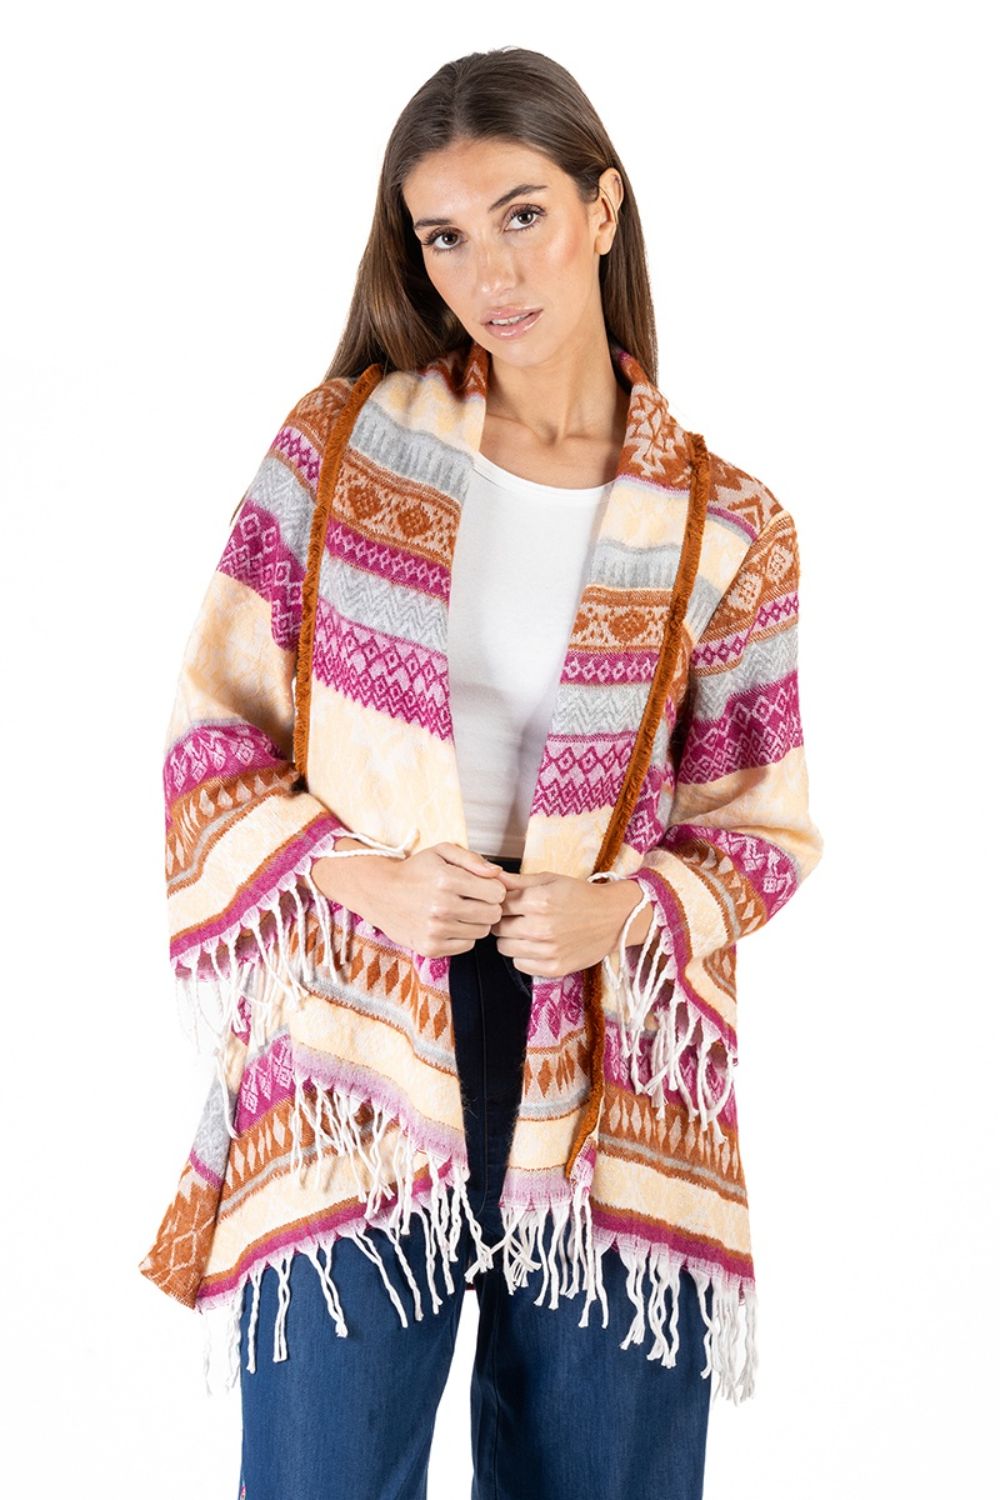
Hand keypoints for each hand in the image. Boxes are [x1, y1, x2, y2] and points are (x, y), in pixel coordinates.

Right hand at [313, 841, 506, 958]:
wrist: (380, 893)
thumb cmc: (415, 871)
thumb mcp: (441, 852)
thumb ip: (473, 859)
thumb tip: (498, 874)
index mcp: (446, 880)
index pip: (497, 892)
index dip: (493, 888)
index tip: (481, 886)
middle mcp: (441, 907)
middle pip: (493, 914)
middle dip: (488, 905)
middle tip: (473, 899)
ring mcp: (435, 931)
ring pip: (482, 932)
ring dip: (476, 921)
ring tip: (459, 910)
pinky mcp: (430, 948)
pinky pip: (467, 946)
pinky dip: (463, 935)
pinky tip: (450, 923)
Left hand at [489, 868, 651, 979]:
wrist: (615, 918)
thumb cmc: (581, 895)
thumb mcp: (550, 879)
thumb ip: (518, 881)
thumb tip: (491, 877)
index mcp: (539, 901)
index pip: (499, 905)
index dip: (501, 903)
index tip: (510, 903)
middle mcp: (541, 928)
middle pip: (498, 928)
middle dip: (504, 921)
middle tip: (518, 917)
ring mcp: (548, 951)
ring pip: (505, 948)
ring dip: (512, 940)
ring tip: (528, 931)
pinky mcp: (554, 968)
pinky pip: (520, 965)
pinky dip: (524, 956)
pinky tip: (537, 945)